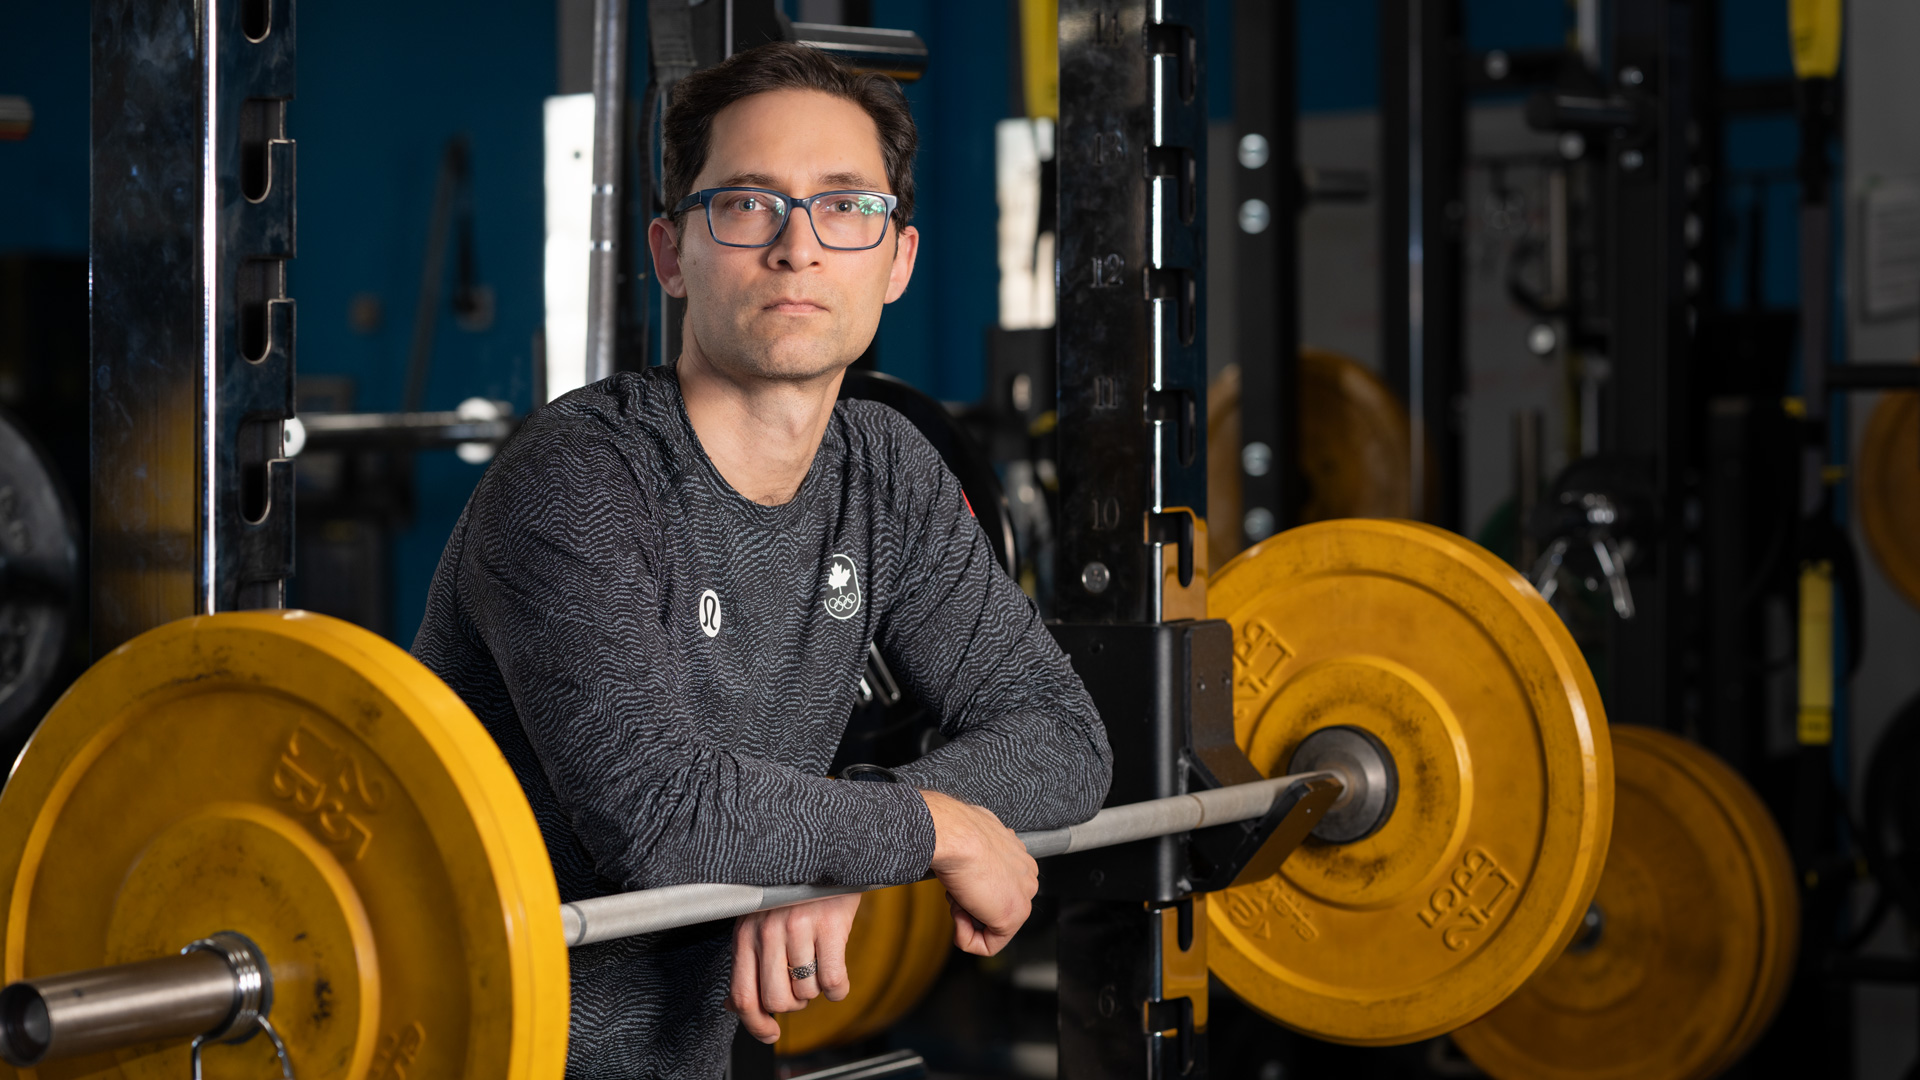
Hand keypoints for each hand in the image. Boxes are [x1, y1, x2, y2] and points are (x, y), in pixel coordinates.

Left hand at [727, 891, 862, 1043]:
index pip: (743, 995)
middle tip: (800, 987)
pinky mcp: (830, 925)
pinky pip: (833, 980)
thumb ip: (746, 963)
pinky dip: (838, 989)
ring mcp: (799, 927)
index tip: (769, 1034)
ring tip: (818, 967)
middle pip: (777, 1001)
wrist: (826, 856)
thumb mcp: (758, 922)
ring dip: (816, 990)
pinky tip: (837, 975)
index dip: (756, 1025)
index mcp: (745, 934)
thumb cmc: (790, 894)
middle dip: (793, 1004)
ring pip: (806, 992)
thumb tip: (733, 1007)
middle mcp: (768, 931)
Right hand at [920, 790, 1037, 955]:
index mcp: (1019, 856)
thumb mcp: (970, 837)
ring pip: (992, 926)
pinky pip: (988, 946)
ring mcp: (1023, 896)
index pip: (1000, 885)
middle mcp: (1027, 875)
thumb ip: (978, 851)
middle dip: (970, 904)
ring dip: (966, 917)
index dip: (972, 887)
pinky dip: (966, 938)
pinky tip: (959, 915)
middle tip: (957, 889)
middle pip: (996, 906)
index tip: (960, 878)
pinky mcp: (1012, 918)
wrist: (957, 836)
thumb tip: (968, 855)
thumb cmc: (957, 833)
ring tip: (958, 895)